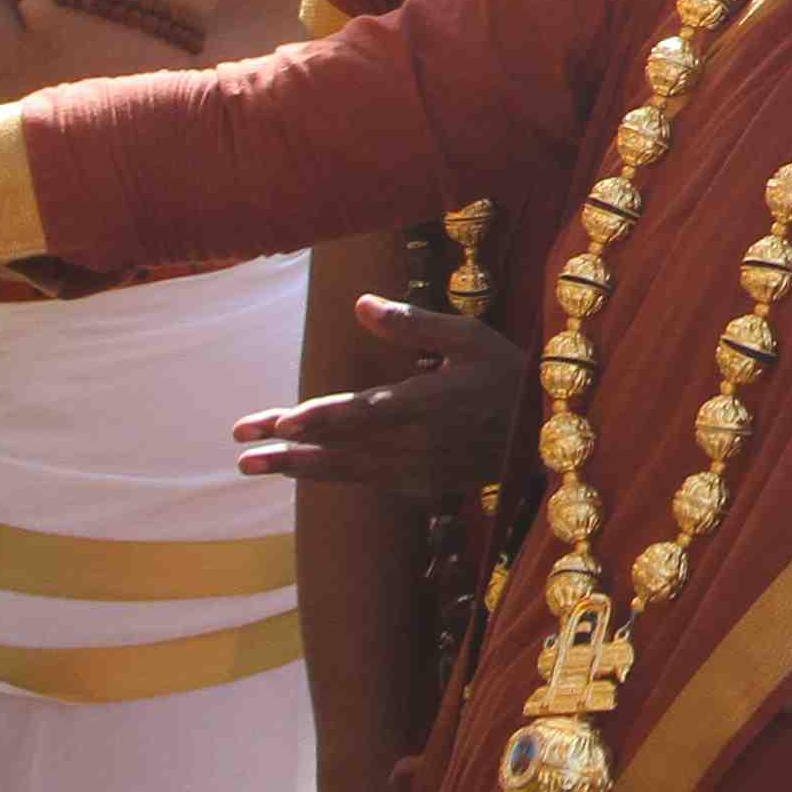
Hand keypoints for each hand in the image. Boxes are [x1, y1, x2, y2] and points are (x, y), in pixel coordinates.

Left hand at [235, 299, 538, 490]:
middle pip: (342, 447)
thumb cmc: (509, 374)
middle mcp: (420, 445)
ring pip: (348, 472)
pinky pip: (368, 482)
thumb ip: (414, 325)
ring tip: (253, 465)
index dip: (318, 419)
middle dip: (287, 448)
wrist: (551, 434)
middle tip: (241, 449)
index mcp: (430, 404)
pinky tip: (302, 468)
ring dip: (298, 468)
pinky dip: (332, 476)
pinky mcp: (424, 487)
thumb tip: (361, 304)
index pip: (363, 413)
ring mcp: (421, 472)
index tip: (277, 422)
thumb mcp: (471, 337)